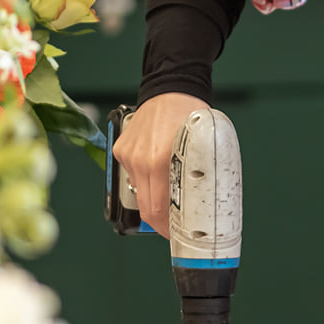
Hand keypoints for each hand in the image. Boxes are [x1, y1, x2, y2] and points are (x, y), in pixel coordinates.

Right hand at [111, 92, 209, 231]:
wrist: (171, 89)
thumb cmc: (191, 116)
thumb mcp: (203, 148)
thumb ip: (197, 176)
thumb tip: (199, 206)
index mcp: (161, 161)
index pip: (158, 209)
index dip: (167, 228)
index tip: (177, 235)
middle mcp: (140, 160)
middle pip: (145, 207)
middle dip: (160, 221)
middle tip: (175, 225)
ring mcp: (128, 155)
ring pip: (138, 191)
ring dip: (153, 198)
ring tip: (170, 193)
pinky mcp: (121, 150)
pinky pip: (132, 175)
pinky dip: (145, 179)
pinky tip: (157, 169)